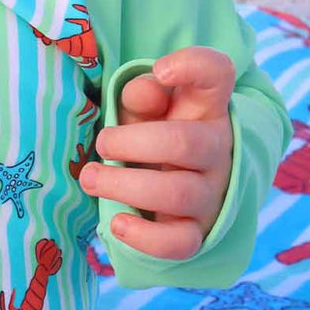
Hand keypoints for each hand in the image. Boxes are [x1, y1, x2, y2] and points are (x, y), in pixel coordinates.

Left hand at [78, 45, 235, 259]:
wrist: (172, 188)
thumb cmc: (152, 136)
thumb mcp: (144, 110)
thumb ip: (141, 96)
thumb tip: (143, 89)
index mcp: (204, 107)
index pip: (217, 74)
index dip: (193, 66)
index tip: (161, 72)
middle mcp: (215, 148)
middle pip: (186, 142)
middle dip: (131, 142)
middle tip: (102, 142)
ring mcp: (210, 193)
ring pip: (178, 193)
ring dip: (124, 185)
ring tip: (91, 178)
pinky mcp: (197, 232)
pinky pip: (180, 243)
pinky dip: (145, 237)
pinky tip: (117, 222)